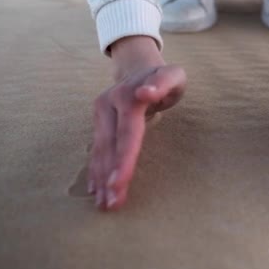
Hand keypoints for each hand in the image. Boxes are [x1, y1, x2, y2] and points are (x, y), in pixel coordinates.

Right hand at [89, 36, 186, 209]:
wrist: (139, 64)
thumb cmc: (164, 76)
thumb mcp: (173, 75)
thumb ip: (163, 82)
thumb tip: (145, 93)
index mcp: (128, 97)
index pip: (127, 133)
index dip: (123, 159)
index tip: (118, 184)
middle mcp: (109, 105)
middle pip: (110, 146)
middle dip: (110, 177)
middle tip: (112, 204)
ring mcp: (101, 114)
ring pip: (100, 150)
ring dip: (101, 178)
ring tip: (104, 204)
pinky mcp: (98, 121)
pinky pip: (97, 148)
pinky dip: (96, 170)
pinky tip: (95, 190)